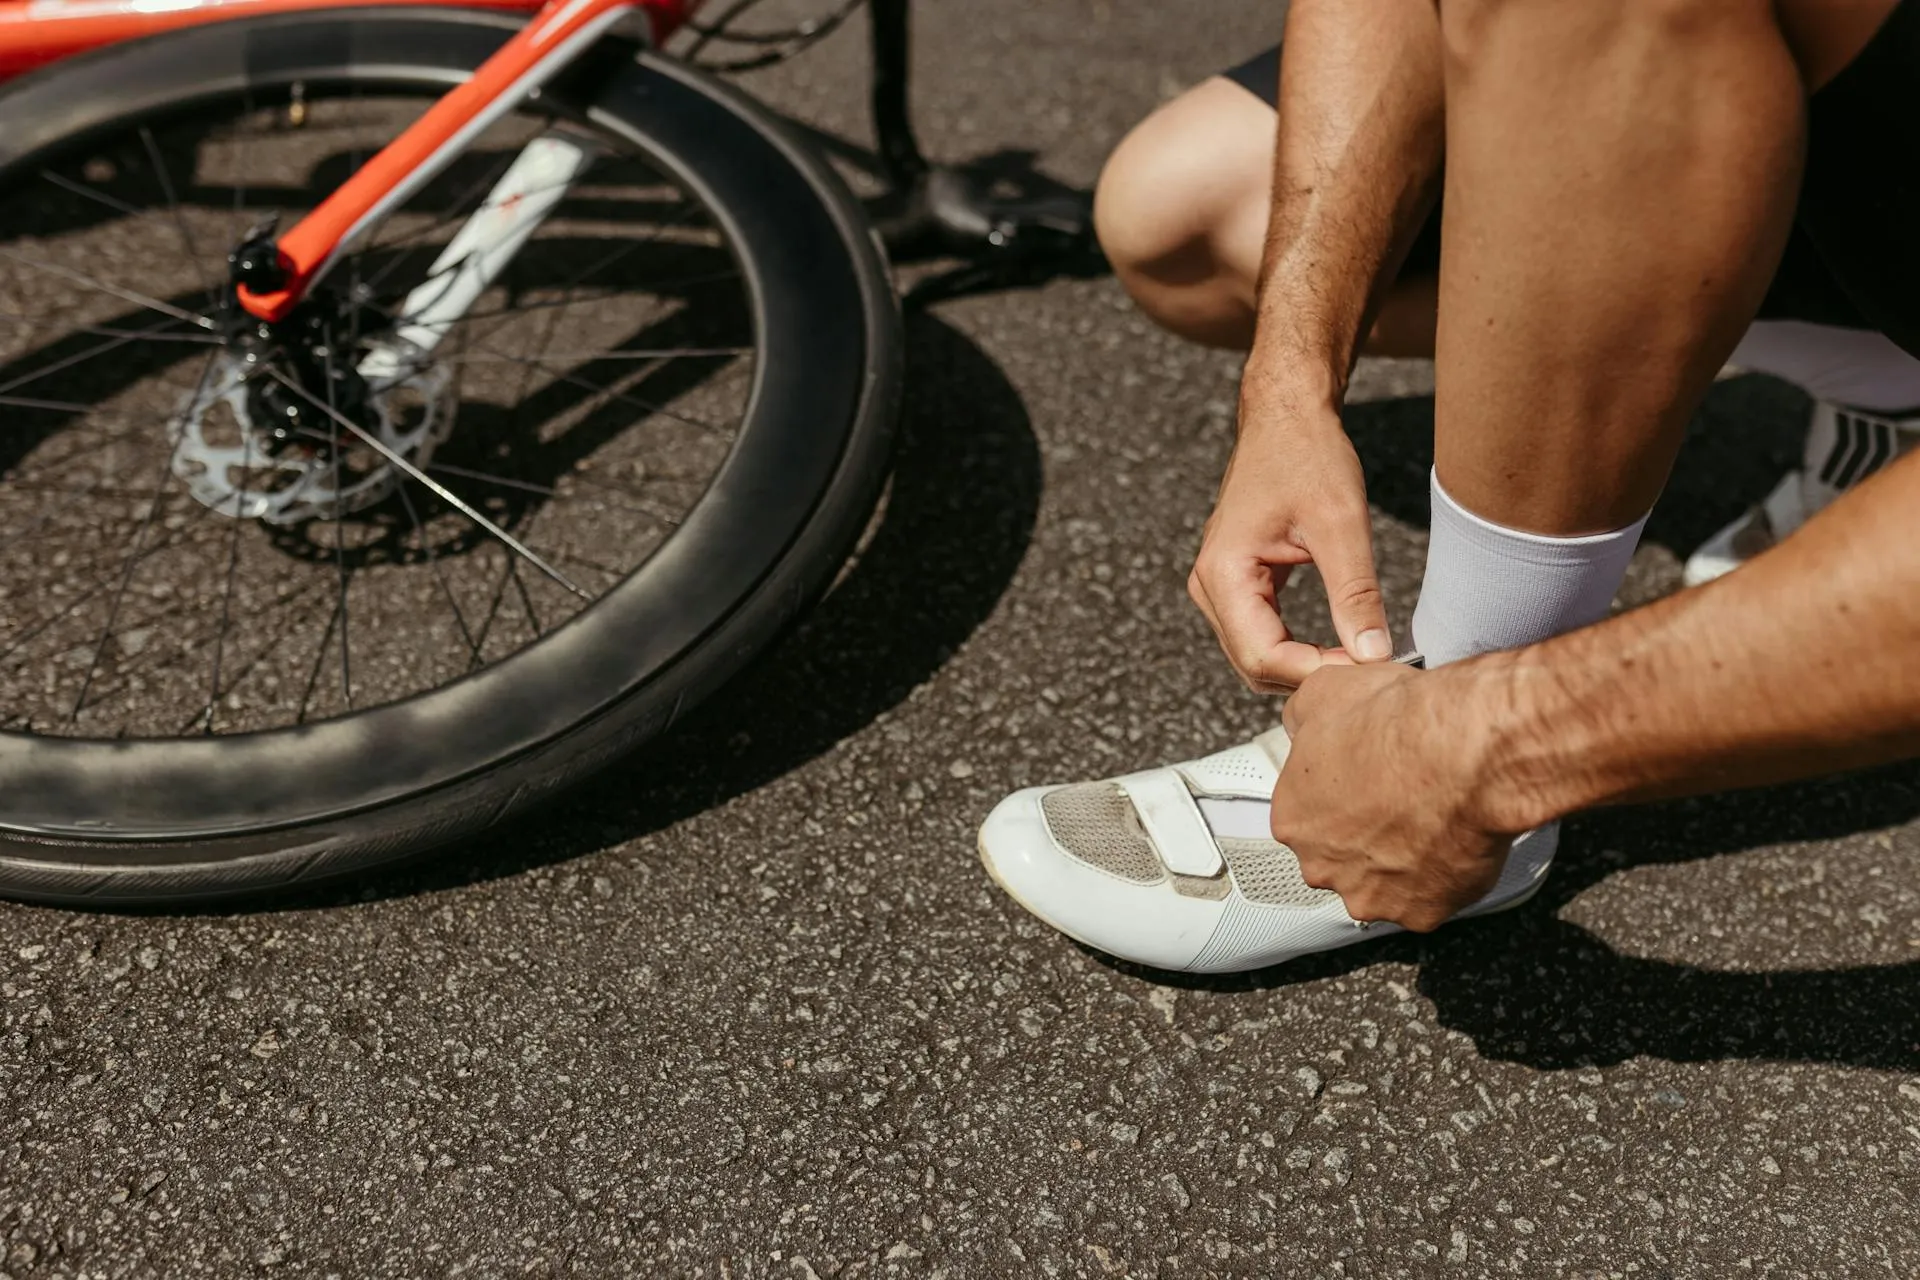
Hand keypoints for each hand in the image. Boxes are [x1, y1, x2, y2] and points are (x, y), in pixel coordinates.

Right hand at [1187, 394, 1390, 692]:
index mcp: (1224, 573)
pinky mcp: (1236, 585)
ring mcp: (1218, 588)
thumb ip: (1355, 593)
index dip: (1316, 673)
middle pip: (1255, 666)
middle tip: (1372, 669)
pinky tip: (1339, 643)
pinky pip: (1262, 637)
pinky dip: (1299, 649)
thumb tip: (1374, 655)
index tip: (1370, 671)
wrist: (1286, 417)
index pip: (1263, 656)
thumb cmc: (1308, 456)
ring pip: (1257, 658)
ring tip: (1359, 657)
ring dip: (1305, 666)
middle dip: (1311, 675)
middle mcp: (1209, 586)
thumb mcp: (1341, 523)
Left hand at [1271, 661, 1515, 930]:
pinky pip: (1428, 899)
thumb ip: (1300, 718)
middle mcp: (1323, 865)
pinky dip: (1441, 877)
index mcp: (1293, 819)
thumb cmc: (1401, 724)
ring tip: (1430, 819)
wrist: (1465, 751)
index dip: (1340, 797)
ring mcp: (1371, 894)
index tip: (1364, 783)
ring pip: (1382, 882)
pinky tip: (1452, 841)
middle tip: (1399, 802)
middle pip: (1339, 856)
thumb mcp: (1323, 691)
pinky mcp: (1420, 912)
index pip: (1306, 816)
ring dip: (1401, 859)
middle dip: (1365, 835)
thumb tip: (1301, 723)